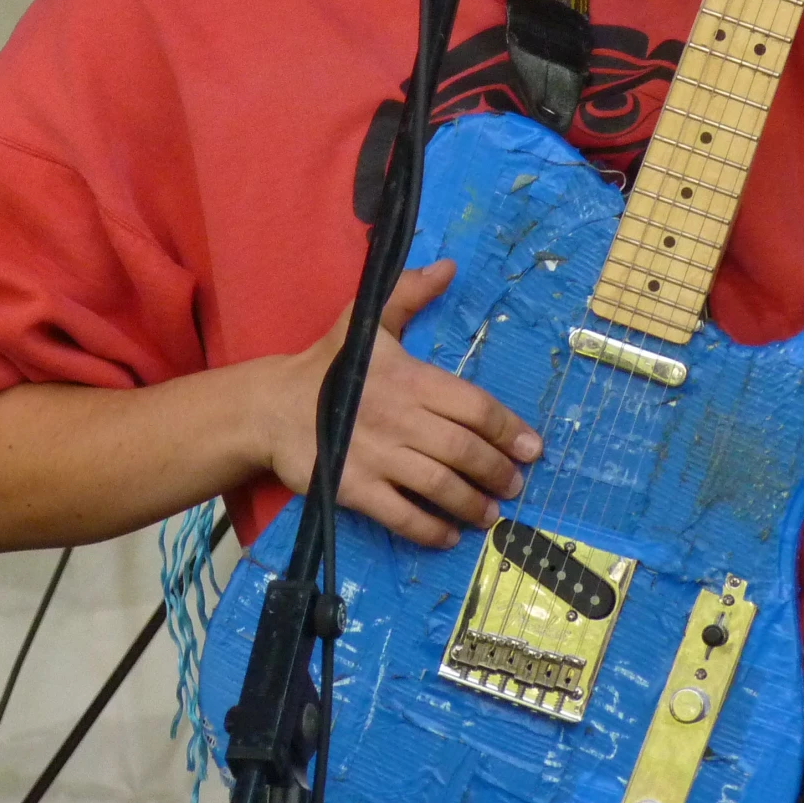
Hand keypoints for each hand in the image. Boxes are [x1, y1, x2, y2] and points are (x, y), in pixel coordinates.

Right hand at [261, 260, 541, 548]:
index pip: (473, 406)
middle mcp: (400, 418)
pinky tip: (449, 536)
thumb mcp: (366, 321)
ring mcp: (378, 457)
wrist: (271, 407)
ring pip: (441, 486)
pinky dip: (431, 530)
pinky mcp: (355, 489)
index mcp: (409, 378)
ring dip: (474, 504)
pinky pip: (403, 516)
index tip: (532, 448)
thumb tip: (448, 267)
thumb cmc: (326, 365)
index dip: (508, 429)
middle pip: (464, 450)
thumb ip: (408, 292)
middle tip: (516, 485)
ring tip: (492, 513)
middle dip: (498, 471)